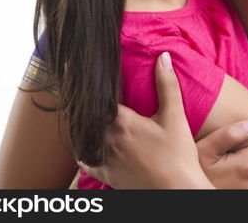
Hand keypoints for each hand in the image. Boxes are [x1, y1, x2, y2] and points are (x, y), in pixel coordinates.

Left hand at [78, 53, 212, 188]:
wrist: (176, 191)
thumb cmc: (177, 155)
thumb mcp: (175, 116)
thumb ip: (167, 85)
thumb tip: (162, 57)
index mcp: (122, 121)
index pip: (97, 97)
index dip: (86, 83)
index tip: (70, 67)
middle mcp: (108, 139)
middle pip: (85, 116)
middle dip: (81, 104)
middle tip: (78, 92)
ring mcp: (105, 158)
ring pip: (82, 137)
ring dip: (81, 125)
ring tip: (81, 114)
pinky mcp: (106, 174)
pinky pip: (86, 161)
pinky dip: (83, 151)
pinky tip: (86, 145)